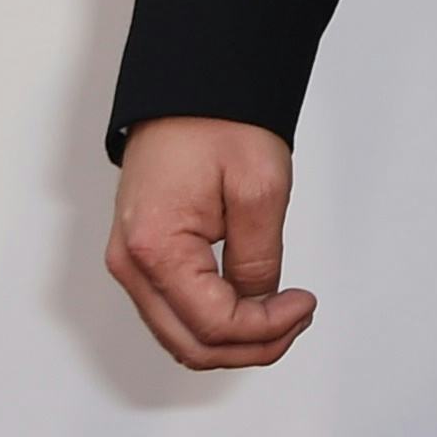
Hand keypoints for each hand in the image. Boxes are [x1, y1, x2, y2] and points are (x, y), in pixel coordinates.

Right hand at [108, 117, 315, 372]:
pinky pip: (175, 312)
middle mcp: (131, 265)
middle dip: (253, 346)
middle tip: (299, 319)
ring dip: (235, 339)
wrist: (189, 91)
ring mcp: (131, 264)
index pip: (212, 324)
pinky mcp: (143, 257)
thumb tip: (261, 303)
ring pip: (180, 335)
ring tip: (285, 314)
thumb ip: (259, 257)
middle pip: (190, 344)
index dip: (266, 328)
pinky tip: (255, 304)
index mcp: (155, 249)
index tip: (305, 304)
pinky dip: (216, 321)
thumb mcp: (260, 189)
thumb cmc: (219, 124)